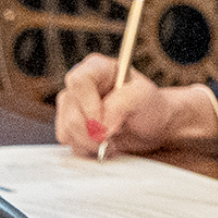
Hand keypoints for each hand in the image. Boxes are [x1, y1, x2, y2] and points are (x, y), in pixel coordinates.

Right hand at [53, 53, 207, 158]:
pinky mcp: (70, 124)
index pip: (79, 81)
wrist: (151, 125)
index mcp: (97, 68)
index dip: (88, 105)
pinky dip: (85, 148)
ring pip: (66, 129)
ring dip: (89, 143)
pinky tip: (102, 145)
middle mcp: (80, 86)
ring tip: (111, 142)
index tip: (102, 122)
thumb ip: (121, 106)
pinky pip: (67, 140)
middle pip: (70, 111)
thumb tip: (100, 127)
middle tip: (111, 139)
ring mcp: (72, 106)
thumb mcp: (142, 97)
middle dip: (91, 133)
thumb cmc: (148, 105)